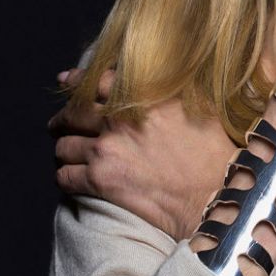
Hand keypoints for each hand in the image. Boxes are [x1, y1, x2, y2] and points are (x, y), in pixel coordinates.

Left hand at [50, 69, 236, 239]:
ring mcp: (107, 149)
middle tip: (59, 126)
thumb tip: (167, 81)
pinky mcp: (100, 180)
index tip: (66, 80)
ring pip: (64, 146)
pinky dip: (65, 177)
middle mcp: (119, 119)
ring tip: (69, 157)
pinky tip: (74, 180)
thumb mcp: (202, 107)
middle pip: (72, 114)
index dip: (77, 81)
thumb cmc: (216, 154)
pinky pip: (65, 176)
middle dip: (62, 120)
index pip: (96, 80)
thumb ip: (175, 92)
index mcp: (143, 96)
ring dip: (65, 151)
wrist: (216, 195)